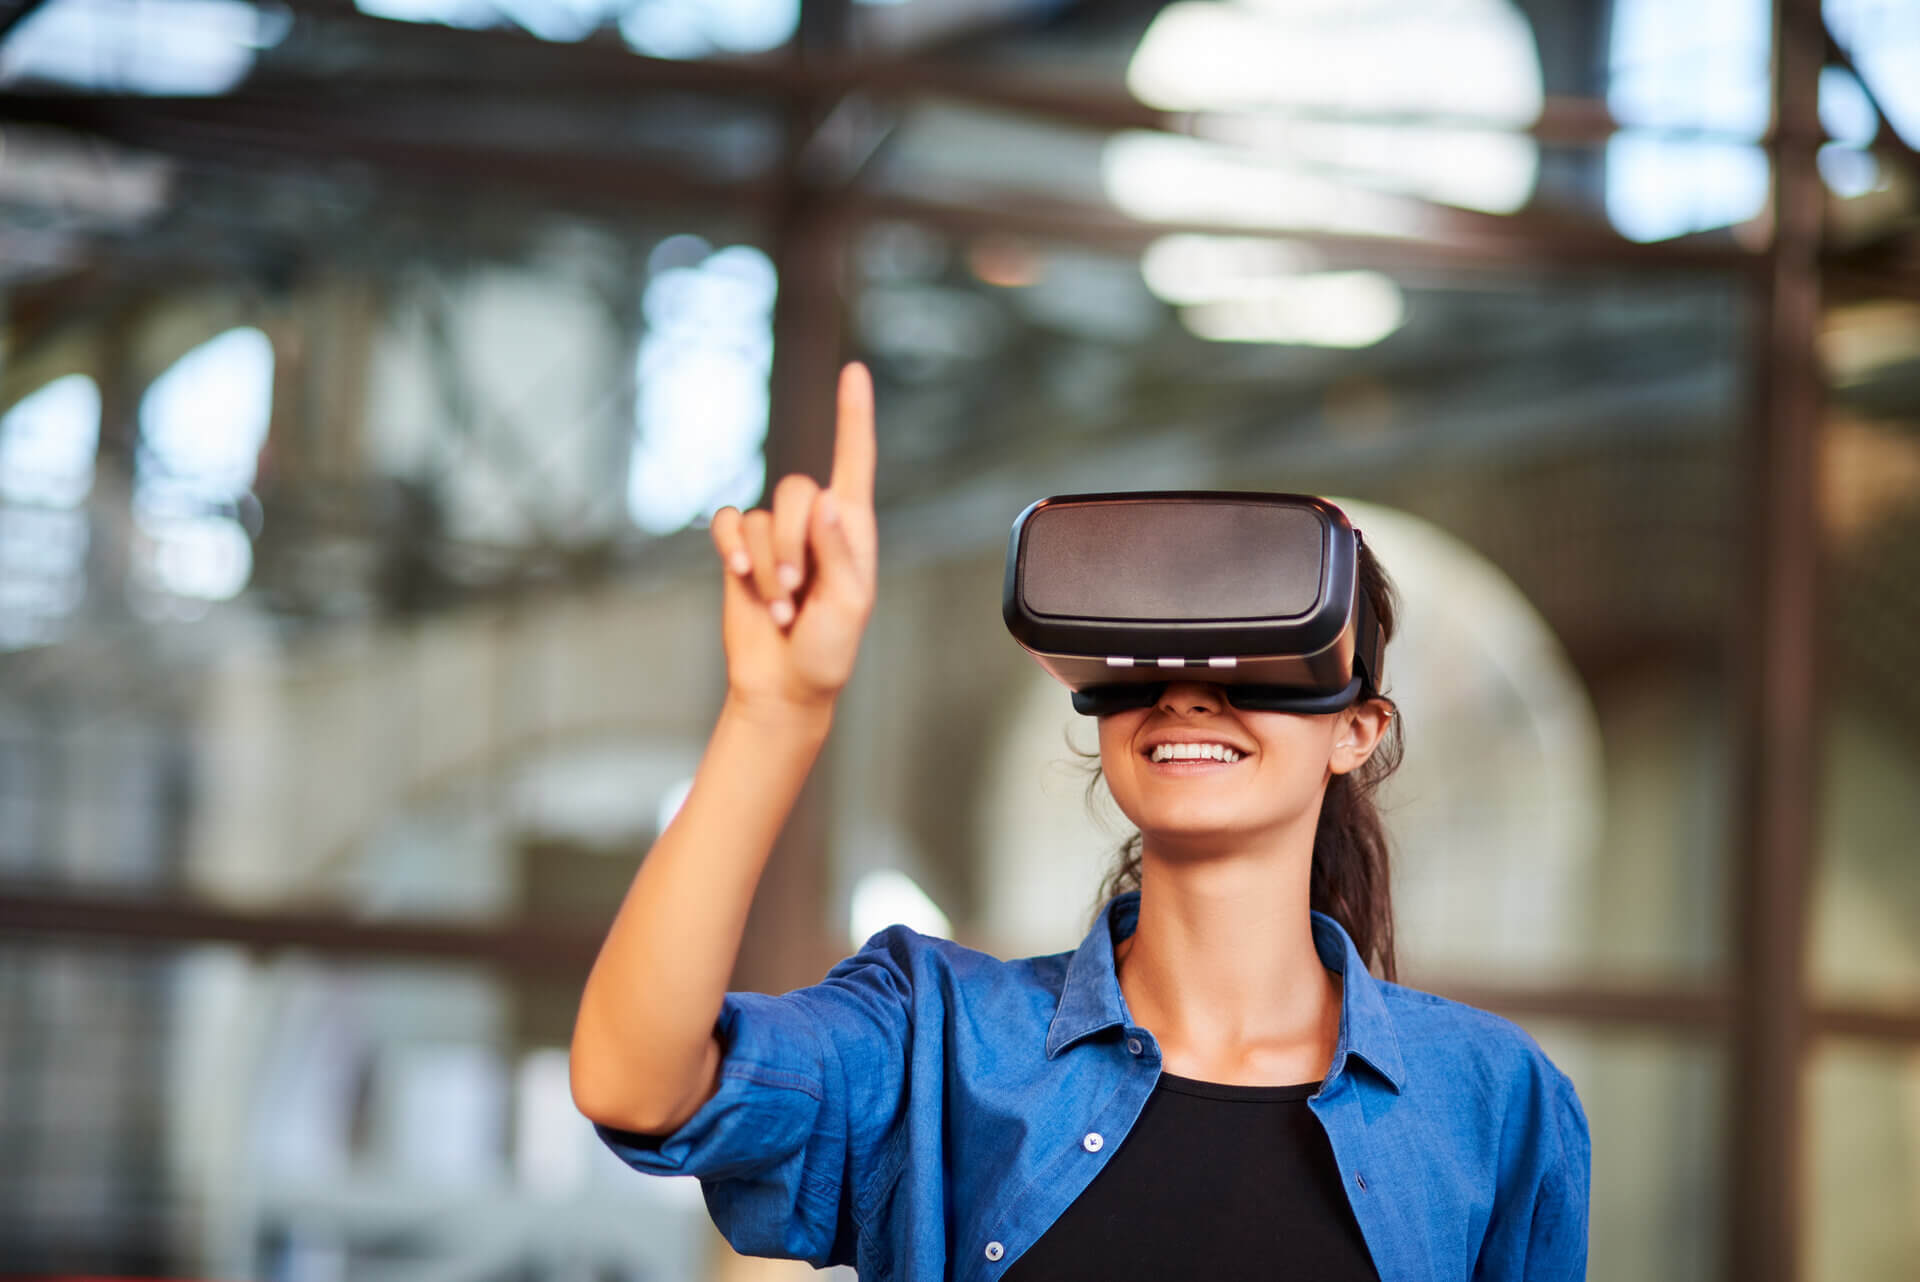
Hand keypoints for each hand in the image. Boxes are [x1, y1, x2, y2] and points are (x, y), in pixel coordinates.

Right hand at [709, 363, 877, 714]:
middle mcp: (815, 523)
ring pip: (760, 517)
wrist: (783, 684)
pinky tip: (739, 574)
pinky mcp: (739, 551)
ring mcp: (774, 536)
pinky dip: (731, 547)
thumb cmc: (827, 650)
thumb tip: (827, 500)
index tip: (854, 372)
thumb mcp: (847, 605)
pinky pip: (727, 523)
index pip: (854, 461)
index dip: (853, 416)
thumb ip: (838, 553)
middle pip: (796, 491)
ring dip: (765, 564)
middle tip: (795, 592)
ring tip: (778, 606)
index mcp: (852, 528)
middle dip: (792, 543)